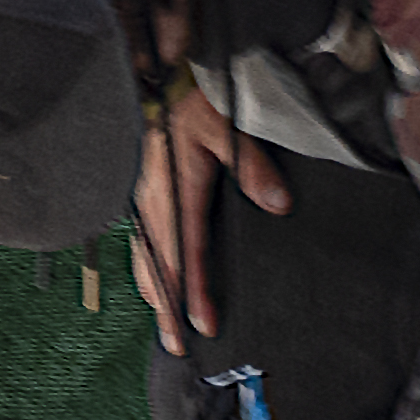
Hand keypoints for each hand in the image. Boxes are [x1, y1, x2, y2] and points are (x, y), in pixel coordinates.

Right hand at [126, 75, 289, 345]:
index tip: (205, 326)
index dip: (195, 294)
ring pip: (144, 259)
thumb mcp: (227, 126)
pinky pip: (141, 242)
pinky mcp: (141, 193)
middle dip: (166, 311)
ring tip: (164, 323)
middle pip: (158, 270)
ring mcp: (143, 200)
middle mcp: (153, 203)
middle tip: (176, 346)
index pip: (187, 256)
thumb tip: (278, 204)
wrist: (155, 74)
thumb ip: (251, 167)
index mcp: (176, 193)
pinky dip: (146, 269)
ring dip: (154, 294)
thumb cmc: (190, 99)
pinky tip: (154, 278)